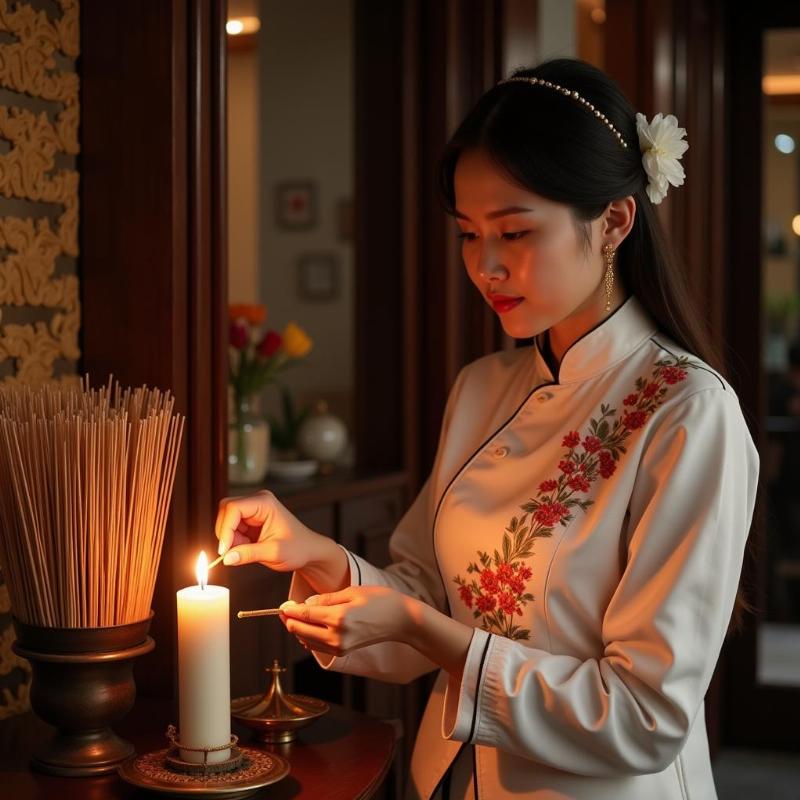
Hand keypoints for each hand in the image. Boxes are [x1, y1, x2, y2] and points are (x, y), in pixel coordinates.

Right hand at [215, 490, 319, 570]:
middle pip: (226, 510)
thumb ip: (249, 554)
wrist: (307, 551)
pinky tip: (249, 547)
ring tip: (249, 549)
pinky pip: (231, 528)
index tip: (225, 550)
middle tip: (232, 551)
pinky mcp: (249, 520)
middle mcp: (257, 501)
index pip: (233, 508)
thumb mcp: (274, 553)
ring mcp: (253, 509)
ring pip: (226, 520)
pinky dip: (234, 540)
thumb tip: (226, 558)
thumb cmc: (298, 548)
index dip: (225, 528)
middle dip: (226, 532)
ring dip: (231, 538)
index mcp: (265, 502)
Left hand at [278, 586, 413, 655]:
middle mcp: (336, 636)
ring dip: (298, 630)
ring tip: (294, 617)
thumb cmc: (380, 601)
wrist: (401, 620)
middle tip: (283, 611)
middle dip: (289, 621)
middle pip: (301, 631)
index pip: (304, 616)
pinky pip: (318, 646)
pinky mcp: (343, 652)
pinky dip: (309, 637)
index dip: (289, 611)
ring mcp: (340, 647)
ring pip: (307, 640)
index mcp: (338, 618)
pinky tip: (309, 627)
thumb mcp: (352, 592)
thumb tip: (305, 604)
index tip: (281, 606)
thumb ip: (326, 599)